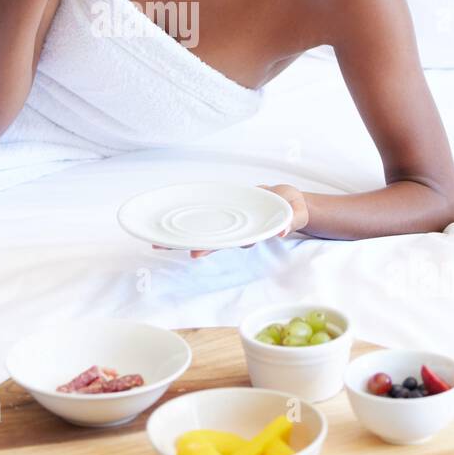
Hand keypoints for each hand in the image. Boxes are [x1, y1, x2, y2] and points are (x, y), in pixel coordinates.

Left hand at [152, 184, 309, 259]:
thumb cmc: (291, 208)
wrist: (289, 201)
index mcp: (248, 233)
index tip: (193, 253)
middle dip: (184, 242)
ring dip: (182, 233)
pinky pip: (208, 212)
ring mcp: (229, 220)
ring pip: (203, 228)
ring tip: (158, 239)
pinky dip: (191, 214)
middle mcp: (235, 230)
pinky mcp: (226, 207)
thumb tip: (283, 230)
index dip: (208, 247)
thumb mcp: (295, 213)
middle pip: (207, 238)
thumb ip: (291, 220)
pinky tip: (170, 214)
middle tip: (160, 246)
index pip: (225, 241)